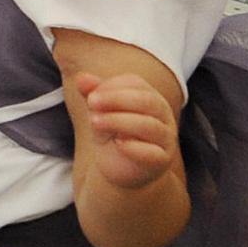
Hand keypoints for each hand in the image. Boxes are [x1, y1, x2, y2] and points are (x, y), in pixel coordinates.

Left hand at [80, 72, 178, 188]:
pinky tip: (119, 144)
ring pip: (149, 126)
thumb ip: (92, 94)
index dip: (112, 86)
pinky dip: (135, 147)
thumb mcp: (98, 113)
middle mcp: (162, 115)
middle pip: (146, 101)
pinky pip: (153, 153)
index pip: (135, 84)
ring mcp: (165, 138)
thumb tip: (81, 78)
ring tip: (95, 122)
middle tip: (91, 102)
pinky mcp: (162, 160)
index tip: (90, 95)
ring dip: (119, 121)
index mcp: (149, 97)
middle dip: (116, 99)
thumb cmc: (111, 134)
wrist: (119, 168)